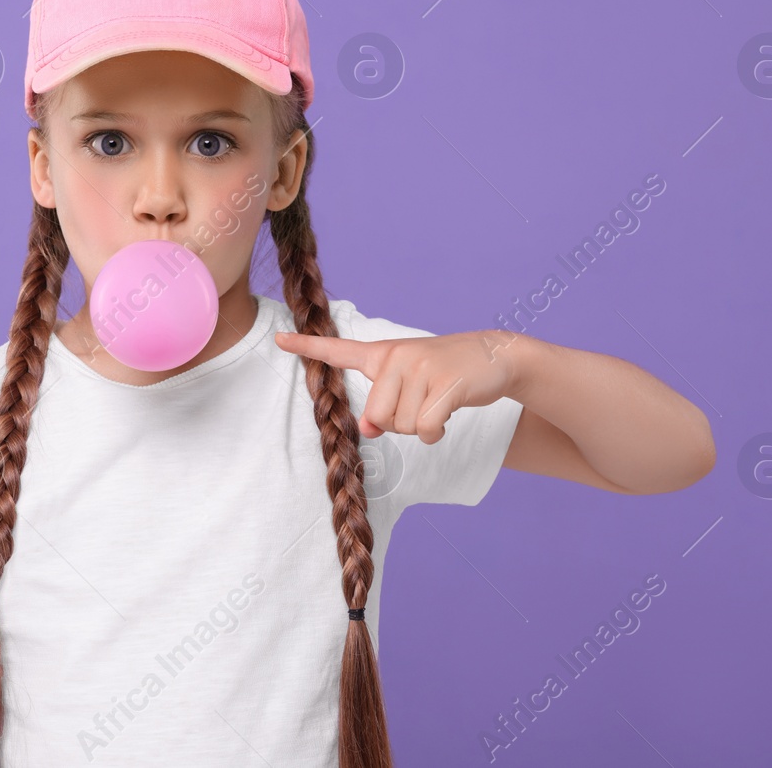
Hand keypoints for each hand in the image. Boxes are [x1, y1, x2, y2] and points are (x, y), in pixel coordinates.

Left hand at [273, 329, 521, 442]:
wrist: (493, 356)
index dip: (306, 347)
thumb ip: (383, 407)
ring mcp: (420, 369)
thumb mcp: (408, 387)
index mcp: (382, 354)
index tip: (278, 339)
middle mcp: (395, 357)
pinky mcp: (445, 384)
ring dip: (421, 427)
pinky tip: (447, 414)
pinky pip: (426, 428)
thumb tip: (371, 430)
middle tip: (419, 403)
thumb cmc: (442, 374)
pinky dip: (436, 432)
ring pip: (403, 426)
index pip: (338, 350)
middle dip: (398, 424)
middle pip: (376, 417)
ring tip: (436, 402)